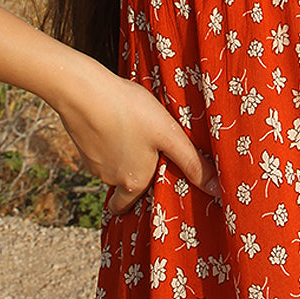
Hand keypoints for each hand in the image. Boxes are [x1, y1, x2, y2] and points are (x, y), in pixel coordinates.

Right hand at [53, 58, 218, 214]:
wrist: (84, 91)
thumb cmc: (130, 111)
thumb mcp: (168, 134)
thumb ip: (192, 162)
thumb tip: (219, 192)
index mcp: (132, 182)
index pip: (129, 207)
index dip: (139, 200)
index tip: (150, 188)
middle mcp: (110, 178)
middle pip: (122, 185)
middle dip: (132, 176)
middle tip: (146, 155)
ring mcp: (92, 162)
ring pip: (110, 166)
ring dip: (121, 155)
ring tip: (135, 132)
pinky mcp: (81, 143)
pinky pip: (98, 149)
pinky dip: (107, 140)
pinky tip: (117, 122)